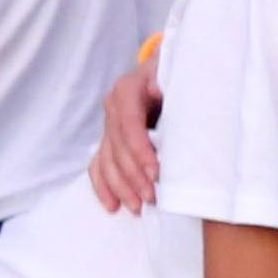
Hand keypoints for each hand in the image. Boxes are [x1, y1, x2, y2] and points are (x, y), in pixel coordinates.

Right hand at [89, 55, 164, 211]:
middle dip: (134, 175)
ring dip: (121, 186)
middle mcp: (113, 107)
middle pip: (117, 147)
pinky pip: (99, 165)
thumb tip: (161, 92)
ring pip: (107, 160)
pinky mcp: (110, 139)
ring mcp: (109, 124)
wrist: (168, 70)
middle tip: (152, 197)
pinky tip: (113, 205)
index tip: (156, 173)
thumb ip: (173, 83)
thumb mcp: (179, 72)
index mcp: (128, 90)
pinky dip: (104, 186)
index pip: (129, 125)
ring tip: (138, 207)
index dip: (140, 151)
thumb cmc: (179, 72)